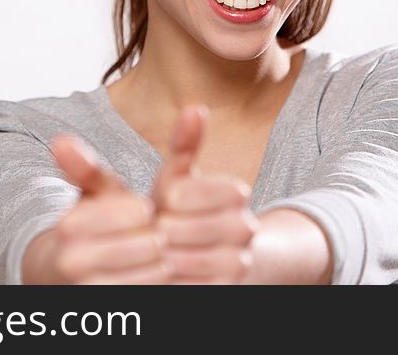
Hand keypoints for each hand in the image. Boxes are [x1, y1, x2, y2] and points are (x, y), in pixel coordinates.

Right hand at [48, 133, 172, 283]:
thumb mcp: (90, 196)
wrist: (66, 277)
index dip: (145, 211)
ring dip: (160, 263)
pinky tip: (146, 275)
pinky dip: (158, 284)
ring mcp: (89, 291)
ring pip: (155, 273)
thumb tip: (60, 140)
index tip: (136, 214)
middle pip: (150, 244)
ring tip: (146, 258)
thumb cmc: (92, 227)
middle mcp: (72, 262)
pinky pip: (153, 295)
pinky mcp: (106, 310)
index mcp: (69, 225)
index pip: (138, 211)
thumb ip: (86, 168)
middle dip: (155, 237)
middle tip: (144, 238)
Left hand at [150, 105, 259, 283]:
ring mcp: (241, 261)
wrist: (199, 256)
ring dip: (155, 255)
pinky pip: (186, 285)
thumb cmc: (177, 211)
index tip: (160, 203)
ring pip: (180, 259)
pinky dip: (166, 280)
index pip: (179, 193)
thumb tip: (191, 108)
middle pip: (176, 228)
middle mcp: (246, 227)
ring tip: (153, 249)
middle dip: (154, 229)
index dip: (158, 199)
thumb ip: (180, 145)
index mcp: (234, 192)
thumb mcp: (173, 177)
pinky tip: (160, 272)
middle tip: (151, 230)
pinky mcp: (229, 290)